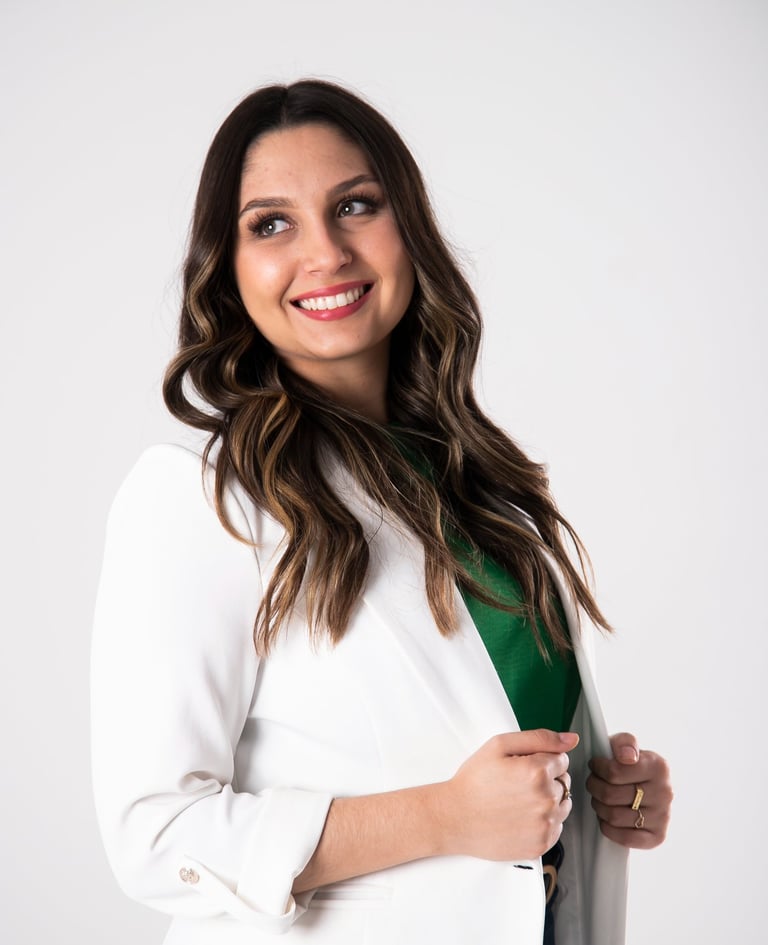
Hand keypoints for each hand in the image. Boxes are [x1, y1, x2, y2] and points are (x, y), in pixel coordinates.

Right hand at [437, 729, 578, 860]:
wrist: (454, 817)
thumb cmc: (474, 781)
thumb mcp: (499, 746)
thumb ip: (539, 738)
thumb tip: (571, 739)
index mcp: (537, 772)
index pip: (562, 759)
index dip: (542, 759)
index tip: (523, 766)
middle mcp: (545, 800)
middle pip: (565, 782)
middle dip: (547, 779)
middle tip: (518, 784)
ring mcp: (545, 825)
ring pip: (563, 805)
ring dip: (548, 801)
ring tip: (520, 801)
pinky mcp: (541, 845)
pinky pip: (556, 828)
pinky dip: (543, 822)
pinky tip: (521, 817)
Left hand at [586, 732, 672, 848]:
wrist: (648, 784)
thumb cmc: (630, 763)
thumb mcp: (626, 744)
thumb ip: (625, 742)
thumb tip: (628, 757)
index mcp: (659, 766)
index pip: (614, 772)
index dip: (597, 768)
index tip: (595, 765)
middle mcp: (665, 792)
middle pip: (610, 795)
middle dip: (595, 787)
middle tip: (593, 782)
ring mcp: (663, 816)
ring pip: (614, 816)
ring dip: (599, 807)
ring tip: (599, 798)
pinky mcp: (658, 836)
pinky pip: (625, 838)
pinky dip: (609, 828)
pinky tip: (607, 817)